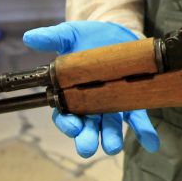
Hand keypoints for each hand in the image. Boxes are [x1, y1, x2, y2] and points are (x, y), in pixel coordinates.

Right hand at [23, 21, 159, 156]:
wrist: (115, 33)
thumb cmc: (87, 37)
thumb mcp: (70, 34)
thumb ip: (52, 37)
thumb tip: (30, 37)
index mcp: (72, 93)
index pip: (66, 115)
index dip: (67, 123)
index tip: (72, 126)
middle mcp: (92, 104)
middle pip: (87, 126)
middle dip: (86, 138)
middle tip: (87, 147)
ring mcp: (113, 104)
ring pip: (110, 126)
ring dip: (111, 138)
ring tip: (112, 147)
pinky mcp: (133, 101)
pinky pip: (139, 120)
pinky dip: (145, 132)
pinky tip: (151, 142)